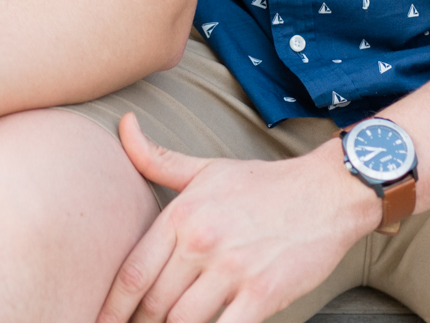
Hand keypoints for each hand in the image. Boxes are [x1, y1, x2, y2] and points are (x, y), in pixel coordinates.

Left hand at [97, 113, 377, 322]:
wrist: (328, 192)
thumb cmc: (263, 185)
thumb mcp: (205, 168)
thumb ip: (157, 159)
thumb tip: (124, 126)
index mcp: (182, 215)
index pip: (133, 272)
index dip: (112, 305)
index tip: (101, 321)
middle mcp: (202, 242)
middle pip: (154, 304)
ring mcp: (233, 269)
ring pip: (184, 321)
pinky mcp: (264, 294)